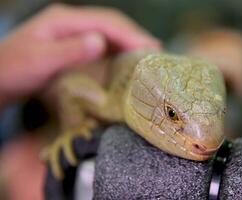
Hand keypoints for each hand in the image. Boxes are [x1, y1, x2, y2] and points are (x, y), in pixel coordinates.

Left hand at [0, 4, 160, 107]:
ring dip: (131, 45)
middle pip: (112, 25)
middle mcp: (72, 22)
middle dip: (136, 37)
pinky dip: (120, 53)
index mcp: (64, 19)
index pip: (105, 22)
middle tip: (158, 54)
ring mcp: (74, 33)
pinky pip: (104, 46)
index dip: (130, 35)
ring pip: (111, 34)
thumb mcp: (38, 61)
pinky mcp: (76, 46)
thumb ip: (68, 51)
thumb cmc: (12, 70)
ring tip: (150, 58)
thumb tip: (100, 41)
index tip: (150, 49)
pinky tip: (130, 63)